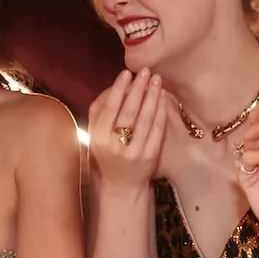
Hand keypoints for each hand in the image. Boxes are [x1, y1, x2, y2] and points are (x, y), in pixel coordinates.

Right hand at [88, 68, 167, 190]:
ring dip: (151, 96)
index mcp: (98, 139)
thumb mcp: (96, 136)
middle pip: (129, 111)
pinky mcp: (150, 157)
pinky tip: (162, 97)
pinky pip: (157, 130)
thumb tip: (115, 86)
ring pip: (145, 119)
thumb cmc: (108, 155)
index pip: (109, 109)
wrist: (121, 186)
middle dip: (138, 88)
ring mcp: (134, 152)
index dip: (118, 89)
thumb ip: (100, 112)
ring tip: (156, 79)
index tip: (126, 73)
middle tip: (145, 71)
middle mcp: (115, 146)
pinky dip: (160, 111)